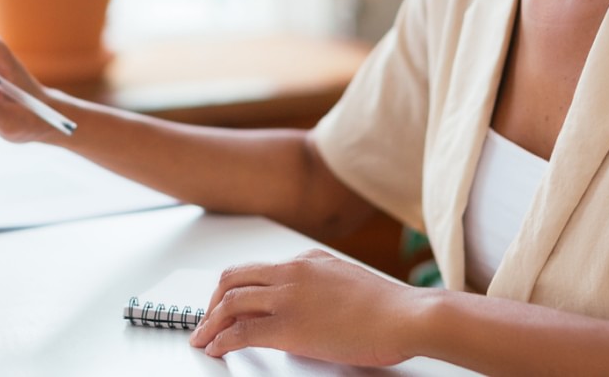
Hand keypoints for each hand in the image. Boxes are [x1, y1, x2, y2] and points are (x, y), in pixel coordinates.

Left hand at [189, 250, 425, 365]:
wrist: (407, 315)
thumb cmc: (389, 307)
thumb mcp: (347, 282)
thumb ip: (321, 287)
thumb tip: (306, 308)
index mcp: (308, 260)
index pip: (258, 269)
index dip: (236, 288)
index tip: (227, 302)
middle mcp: (292, 271)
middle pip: (234, 278)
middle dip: (214, 299)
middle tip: (206, 319)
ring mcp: (289, 297)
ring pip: (231, 301)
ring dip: (210, 321)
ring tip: (202, 337)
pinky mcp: (289, 326)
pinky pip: (241, 332)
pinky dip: (221, 340)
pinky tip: (216, 349)